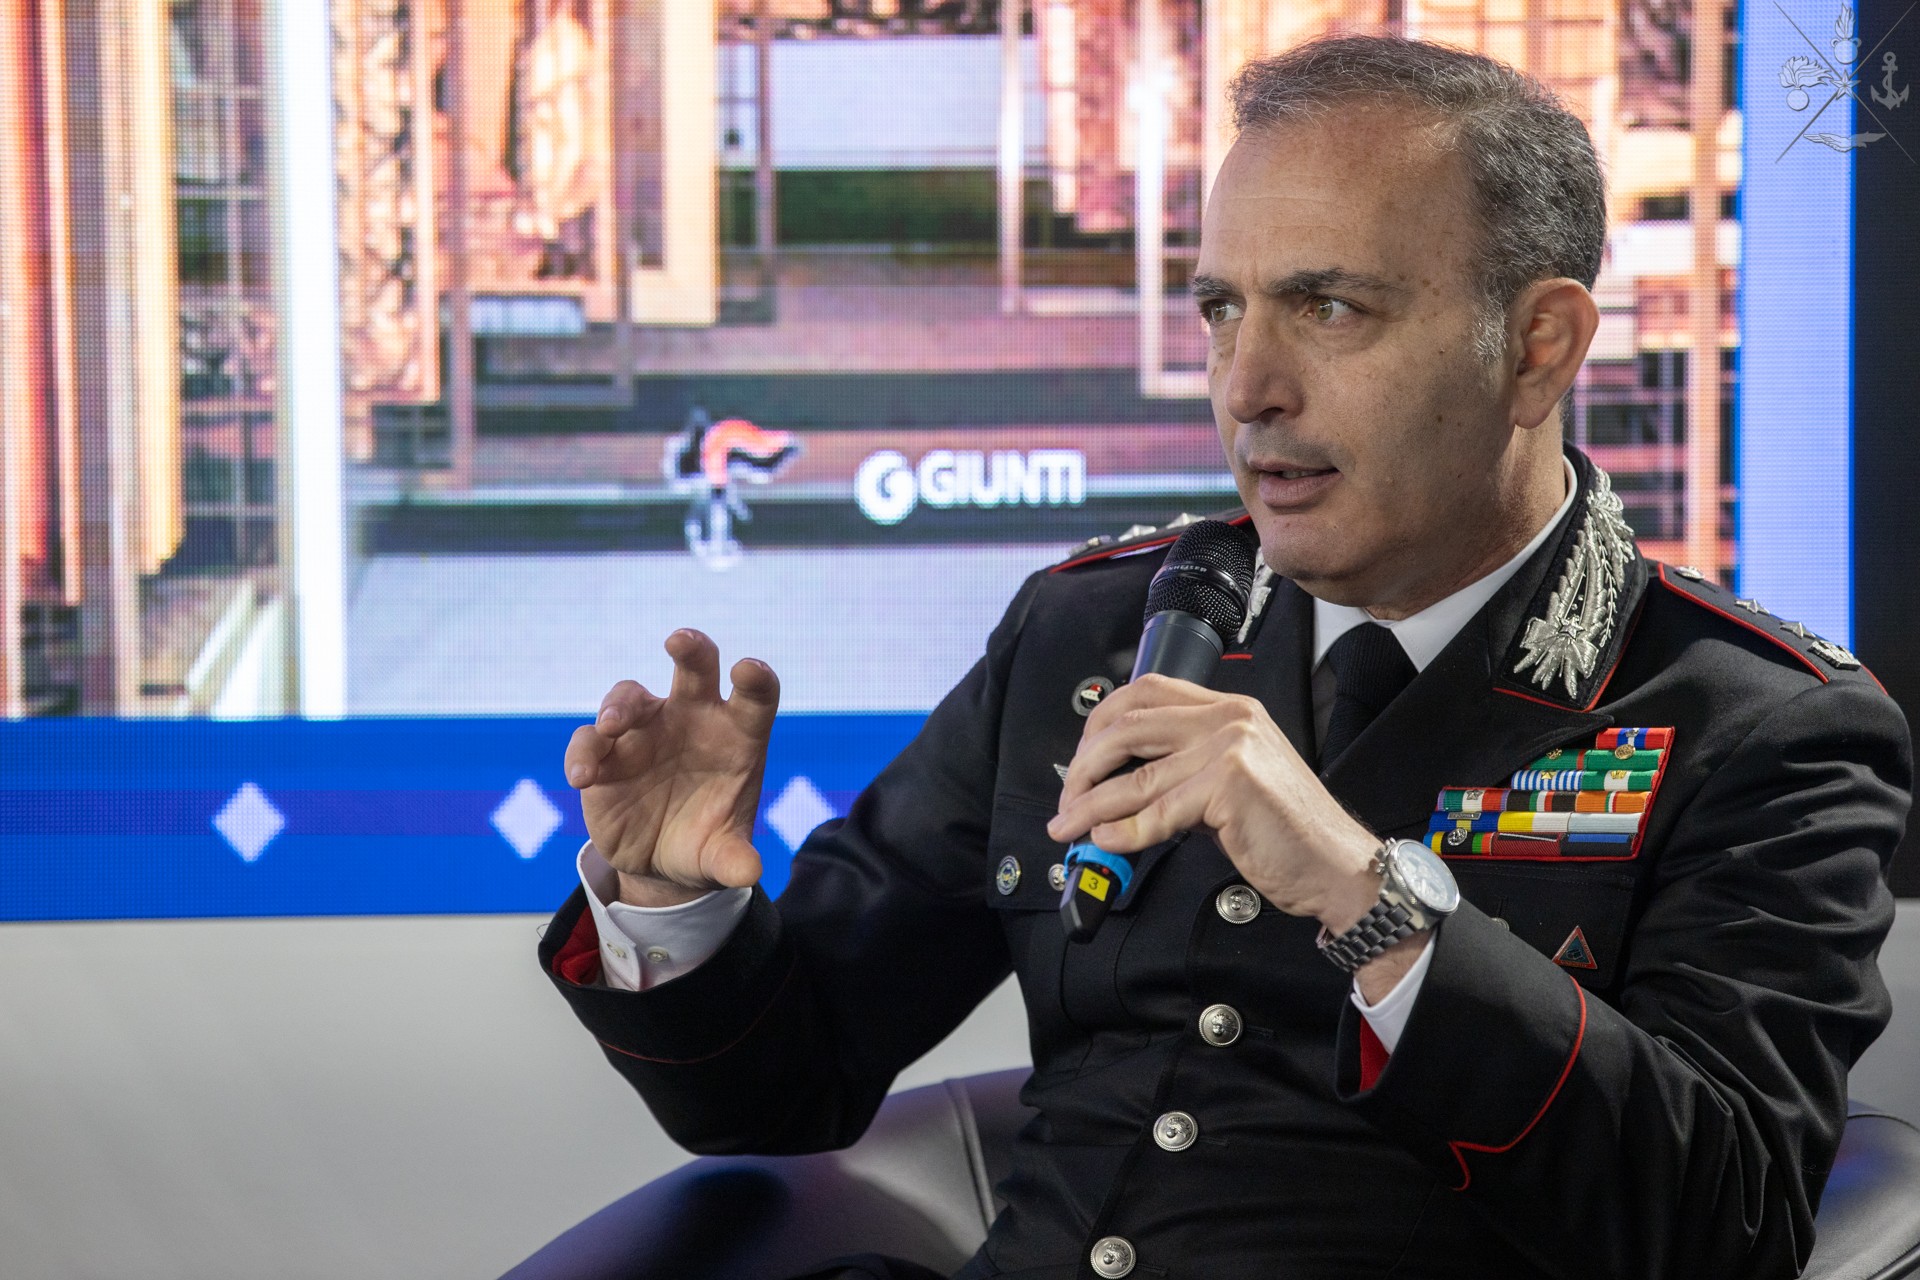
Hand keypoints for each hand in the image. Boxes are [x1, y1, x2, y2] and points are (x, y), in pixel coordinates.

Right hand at [565, 630, 779, 906]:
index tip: (748, 670)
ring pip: (630, 697)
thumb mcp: (721, 857)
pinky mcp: (605, 754)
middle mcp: (691, 719)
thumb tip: (749, 872)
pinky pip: (588, 742)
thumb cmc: (706, 842)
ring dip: (619, 705)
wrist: (661, 863)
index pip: (754, 695)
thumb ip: (734, 861)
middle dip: (690, 649)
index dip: (755, 679)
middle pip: (694, 668)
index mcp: (735, 734)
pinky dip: (583, 753)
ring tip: (612, 725)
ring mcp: (645, 731)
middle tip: (679, 640)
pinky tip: (582, 777)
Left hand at [1045, 674, 1383, 932]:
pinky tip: (1107, 841)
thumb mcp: (1228, 784)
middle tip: (1068, 799)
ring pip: (1135, 775)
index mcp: (1228, 709)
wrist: (1335, 863)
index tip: (1081, 759)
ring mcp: (1229, 748)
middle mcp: (1228, 718)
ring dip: (1090, 805)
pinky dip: (1123, 830)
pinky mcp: (1229, 785)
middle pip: (1128, 726)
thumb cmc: (1286, 830)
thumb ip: (1178, 776)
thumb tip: (1115, 792)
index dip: (1100, 724)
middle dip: (1085, 765)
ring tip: (1070, 827)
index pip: (1146, 693)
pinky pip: (1157, 811)